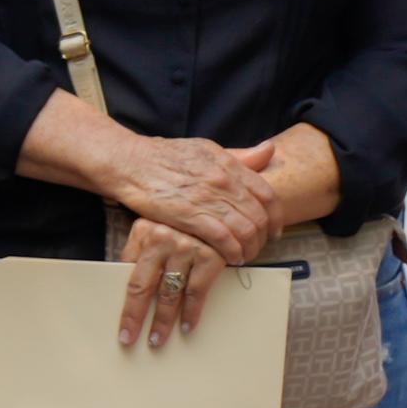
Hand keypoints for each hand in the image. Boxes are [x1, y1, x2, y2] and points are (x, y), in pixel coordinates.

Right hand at [100, 132, 277, 265]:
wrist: (130, 162)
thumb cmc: (165, 156)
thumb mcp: (206, 149)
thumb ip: (239, 155)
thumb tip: (269, 150)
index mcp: (229, 164)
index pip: (268, 195)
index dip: (276, 217)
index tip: (273, 230)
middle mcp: (223, 181)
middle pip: (260, 216)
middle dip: (263, 238)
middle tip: (257, 247)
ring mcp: (207, 199)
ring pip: (246, 230)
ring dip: (250, 249)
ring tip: (244, 256)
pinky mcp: (189, 216)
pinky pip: (224, 239)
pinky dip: (233, 252)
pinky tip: (231, 258)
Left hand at [118, 215, 229, 350]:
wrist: (224, 207)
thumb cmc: (185, 224)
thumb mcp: (158, 228)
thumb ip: (143, 252)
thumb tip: (127, 284)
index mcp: (144, 232)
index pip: (126, 272)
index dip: (122, 300)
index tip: (120, 323)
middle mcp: (162, 239)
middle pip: (142, 286)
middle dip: (134, 316)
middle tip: (129, 338)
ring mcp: (186, 248)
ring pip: (169, 294)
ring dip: (162, 321)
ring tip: (156, 339)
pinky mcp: (209, 256)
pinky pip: (196, 292)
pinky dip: (191, 313)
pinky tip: (186, 327)